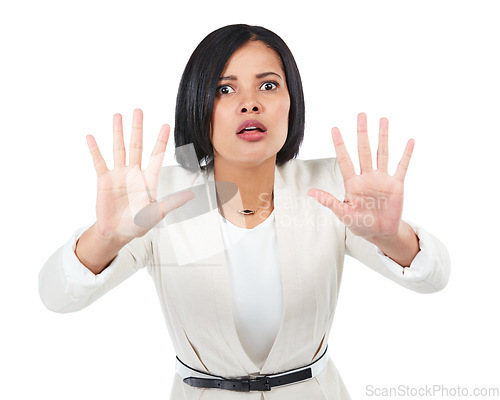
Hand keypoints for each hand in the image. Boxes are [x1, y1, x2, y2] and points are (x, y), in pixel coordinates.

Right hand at [86, 109, 193, 243]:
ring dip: (118, 132)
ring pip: (119, 149)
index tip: (166, 125)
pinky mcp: (104, 180)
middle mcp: (134, 173)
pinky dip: (95, 150)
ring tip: (117, 116)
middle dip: (138, 128)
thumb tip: (190, 196)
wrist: (117, 232)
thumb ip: (171, 203)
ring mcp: (118, 175)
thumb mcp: (156, 213)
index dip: (161, 140)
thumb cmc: (138, 224)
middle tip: (139, 111)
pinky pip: (99, 162)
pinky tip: (91, 137)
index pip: (156, 155)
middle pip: (137, 146)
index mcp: (148, 179)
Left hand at [308, 112, 413, 241]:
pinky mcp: (396, 185)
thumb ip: (329, 201)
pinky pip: (402, 167)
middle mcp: (367, 177)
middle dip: (362, 133)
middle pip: (364, 150)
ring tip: (383, 120)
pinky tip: (409, 141)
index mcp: (353, 184)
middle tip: (361, 115)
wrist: (380, 233)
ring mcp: (382, 179)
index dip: (340, 144)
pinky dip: (406, 155)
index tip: (334, 129)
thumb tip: (310, 192)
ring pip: (382, 153)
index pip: (344, 160)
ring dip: (383, 137)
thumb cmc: (360, 224)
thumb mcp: (343, 214)